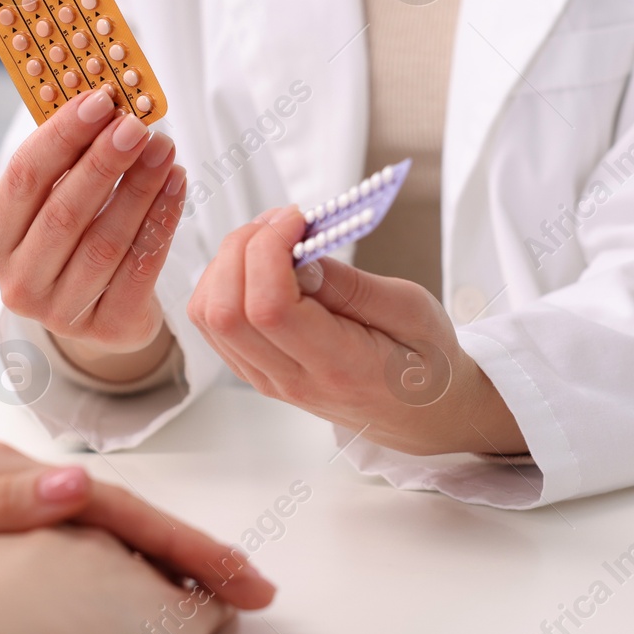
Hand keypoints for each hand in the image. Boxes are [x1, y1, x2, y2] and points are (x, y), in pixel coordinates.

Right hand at [0, 84, 186, 380]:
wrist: (100, 312)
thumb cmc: (75, 240)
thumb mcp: (55, 202)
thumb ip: (68, 159)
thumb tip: (104, 99)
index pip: (23, 180)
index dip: (61, 137)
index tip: (98, 101)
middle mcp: (19, 283)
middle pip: (65, 212)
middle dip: (104, 162)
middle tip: (137, 124)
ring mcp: (62, 313)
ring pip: (106, 241)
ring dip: (140, 188)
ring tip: (164, 148)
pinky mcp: (109, 329)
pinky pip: (141, 268)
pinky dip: (162, 221)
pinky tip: (176, 184)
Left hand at [0, 441, 274, 610]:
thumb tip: (77, 485)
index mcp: (8, 473)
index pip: (118, 506)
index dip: (182, 542)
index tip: (235, 575)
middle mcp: (17, 479)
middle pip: (128, 514)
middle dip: (195, 550)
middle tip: (254, 589)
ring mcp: (8, 501)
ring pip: (111, 529)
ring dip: (168, 557)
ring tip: (219, 588)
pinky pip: (82, 545)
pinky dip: (127, 564)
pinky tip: (141, 585)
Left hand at [187, 207, 526, 456]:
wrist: (420, 414)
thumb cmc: (425, 362)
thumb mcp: (412, 312)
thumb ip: (351, 285)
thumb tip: (298, 253)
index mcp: (338, 368)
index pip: (268, 309)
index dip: (268, 250)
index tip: (298, 219)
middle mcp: (290, 379)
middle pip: (225, 310)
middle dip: (243, 247)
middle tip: (284, 221)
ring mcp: (265, 378)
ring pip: (208, 314)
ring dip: (229, 261)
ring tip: (274, 238)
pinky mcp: (253, 369)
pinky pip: (213, 322)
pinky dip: (225, 279)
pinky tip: (263, 263)